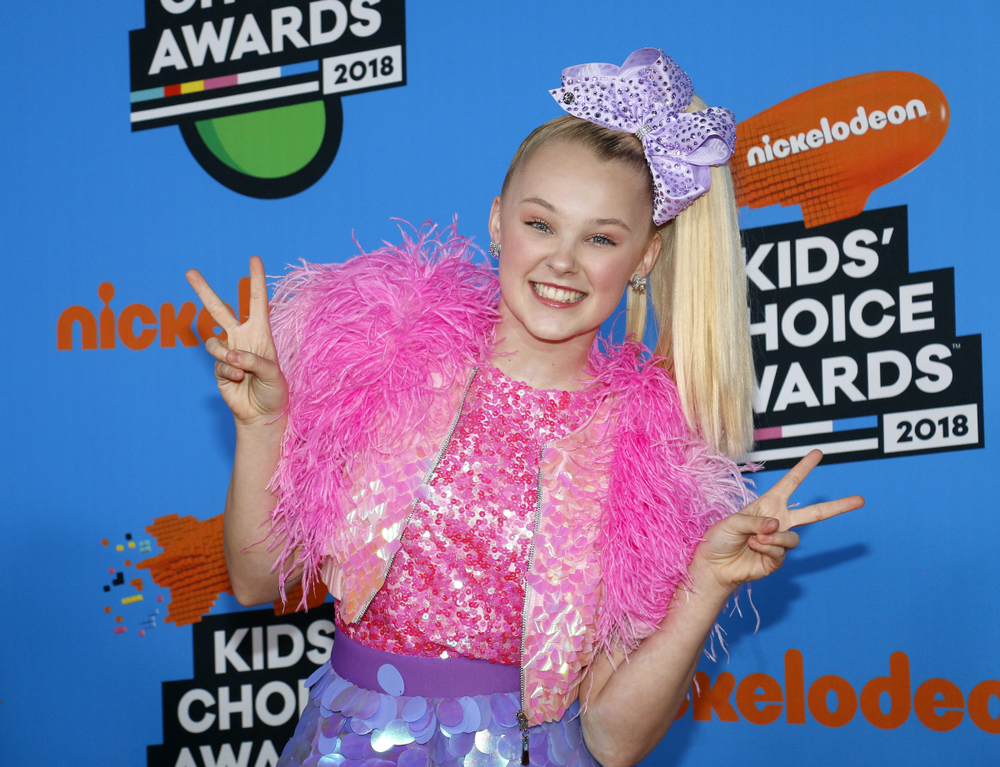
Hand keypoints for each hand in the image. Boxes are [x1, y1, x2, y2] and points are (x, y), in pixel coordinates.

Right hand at [186, 256, 287, 424]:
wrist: (262, 415)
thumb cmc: (275, 392)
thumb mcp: (274, 374)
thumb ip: (254, 360)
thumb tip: (231, 354)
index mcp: (260, 333)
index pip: (257, 302)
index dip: (256, 280)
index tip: (254, 259)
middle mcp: (242, 338)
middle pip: (219, 310)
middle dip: (204, 291)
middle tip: (190, 272)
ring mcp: (227, 352)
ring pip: (212, 340)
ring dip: (225, 354)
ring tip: (241, 369)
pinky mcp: (218, 367)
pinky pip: (218, 363)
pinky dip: (229, 371)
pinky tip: (240, 380)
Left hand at [696, 450, 863, 590]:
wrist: (714, 565)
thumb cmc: (719, 538)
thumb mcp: (732, 521)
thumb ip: (755, 520)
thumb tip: (778, 525)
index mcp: (768, 504)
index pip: (790, 483)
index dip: (803, 468)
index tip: (818, 453)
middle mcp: (779, 521)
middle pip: (814, 513)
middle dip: (838, 506)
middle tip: (861, 499)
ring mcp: (780, 541)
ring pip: (793, 538)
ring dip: (774, 539)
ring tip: (755, 539)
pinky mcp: (777, 560)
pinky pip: (781, 552)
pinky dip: (766, 549)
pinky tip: (754, 548)